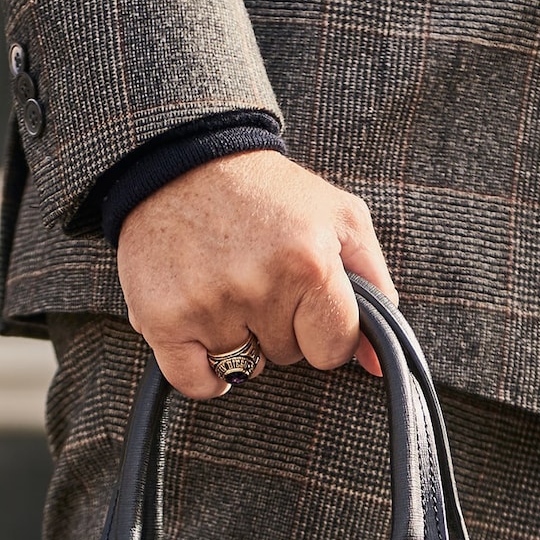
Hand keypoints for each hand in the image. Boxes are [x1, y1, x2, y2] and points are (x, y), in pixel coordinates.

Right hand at [117, 150, 395, 399]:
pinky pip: (196, 382)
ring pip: (244, 368)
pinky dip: (203, 371)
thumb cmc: (268, 192)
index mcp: (309, 263)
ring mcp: (208, 305)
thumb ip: (374, 289)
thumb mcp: (341, 219)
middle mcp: (258, 286)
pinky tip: (205, 333)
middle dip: (279, 326)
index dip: (323, 329)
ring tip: (226, 286)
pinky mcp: (162, 318)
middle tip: (258, 276)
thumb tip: (377, 366)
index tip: (305, 298)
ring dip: (240, 340)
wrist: (182, 157)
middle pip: (288, 356)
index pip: (334, 350)